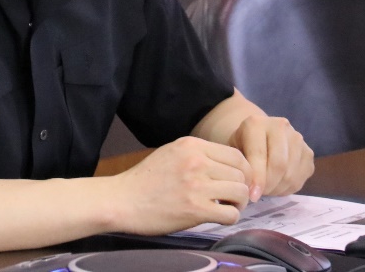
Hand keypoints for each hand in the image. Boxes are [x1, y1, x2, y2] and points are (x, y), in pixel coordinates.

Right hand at [108, 136, 252, 234]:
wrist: (122, 201)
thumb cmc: (144, 180)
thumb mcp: (170, 153)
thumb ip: (196, 154)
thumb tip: (223, 164)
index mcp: (191, 145)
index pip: (235, 154)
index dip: (242, 170)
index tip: (237, 181)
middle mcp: (197, 162)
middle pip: (241, 173)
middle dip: (242, 187)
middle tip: (233, 197)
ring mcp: (197, 186)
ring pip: (240, 192)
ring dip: (238, 203)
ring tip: (226, 207)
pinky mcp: (196, 210)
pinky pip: (231, 214)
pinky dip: (230, 218)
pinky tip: (218, 217)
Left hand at [228, 114, 313, 199]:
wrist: (258, 135)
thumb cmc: (242, 146)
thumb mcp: (234, 153)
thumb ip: (241, 168)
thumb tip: (252, 192)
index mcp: (256, 123)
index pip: (259, 155)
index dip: (257, 179)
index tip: (252, 196)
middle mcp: (280, 126)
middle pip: (279, 165)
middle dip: (268, 186)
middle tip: (259, 194)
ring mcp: (297, 138)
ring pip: (291, 174)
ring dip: (278, 189)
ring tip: (266, 190)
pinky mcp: (308, 152)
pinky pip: (301, 178)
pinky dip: (288, 188)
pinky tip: (277, 186)